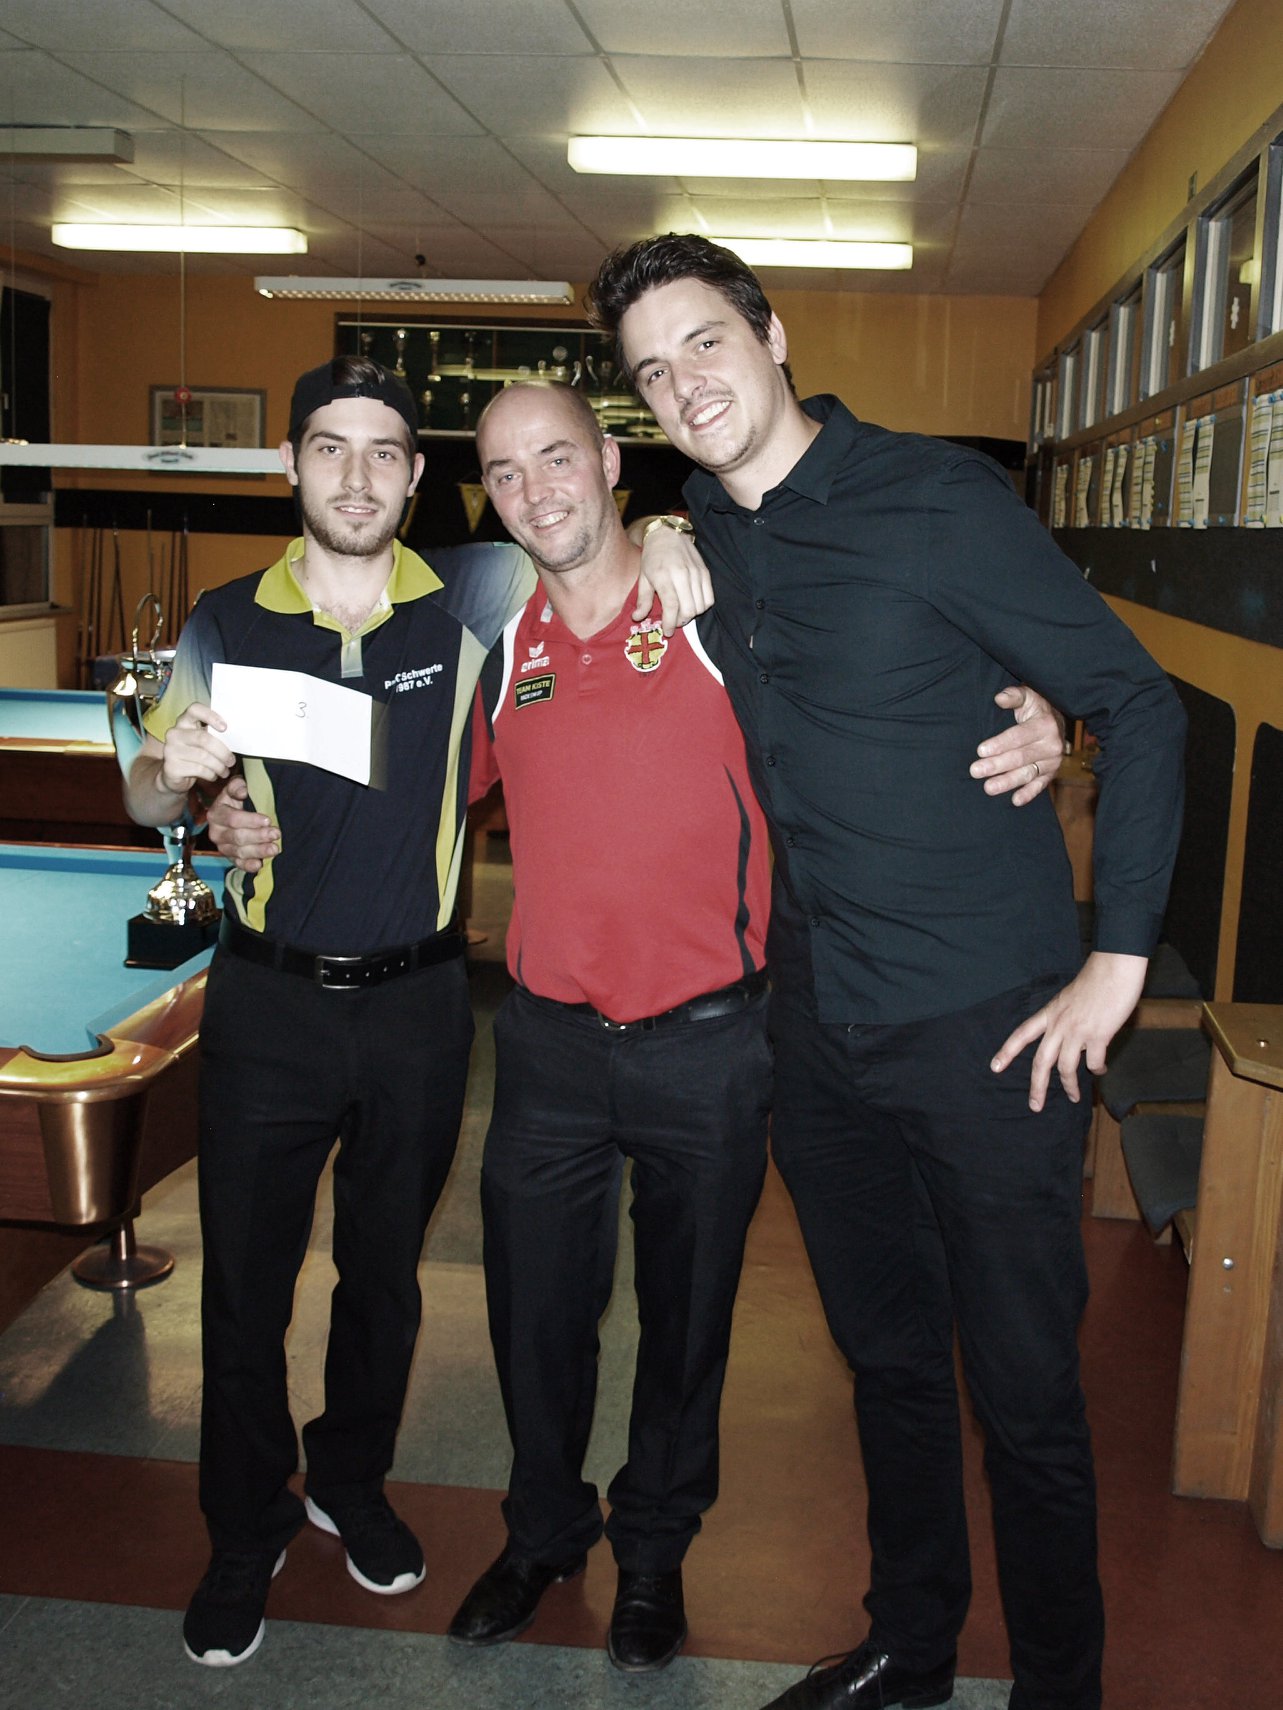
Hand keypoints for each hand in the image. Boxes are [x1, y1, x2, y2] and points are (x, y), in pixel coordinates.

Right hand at [160, 703, 235, 794]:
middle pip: (203, 738)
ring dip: (219, 766)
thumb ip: (213, 735)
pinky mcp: (171, 767)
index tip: (225, 727)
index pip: (194, 709)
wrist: (173, 775)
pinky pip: (199, 770)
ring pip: (203, 756)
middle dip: (222, 752)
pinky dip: (211, 774)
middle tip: (231, 761)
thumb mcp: (203, 742)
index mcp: (184, 722)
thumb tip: (235, 736)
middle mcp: (174, 733)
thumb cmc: (194, 754)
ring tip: (225, 771)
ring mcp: (170, 750)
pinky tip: (213, 776)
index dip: (210, 716)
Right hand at [207, 775, 279, 873]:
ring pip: (239, 852)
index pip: (233, 819)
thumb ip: (237, 785)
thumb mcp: (236, 787)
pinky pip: (238, 864)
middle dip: (259, 836)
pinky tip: (259, 865)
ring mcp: (222, 847)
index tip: (268, 820)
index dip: (251, 820)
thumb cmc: (237, 798)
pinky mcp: (230, 857)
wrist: (233, 811)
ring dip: (258, 851)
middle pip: (237, 837)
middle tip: (276, 833)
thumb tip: (242, 791)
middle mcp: (216, 833)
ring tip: (275, 849)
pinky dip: (248, 866)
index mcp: (216, 814)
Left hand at [634, 525, 713, 633]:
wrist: (668, 534)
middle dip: (680, 621)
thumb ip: (642, 600)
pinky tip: (692, 604)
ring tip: (681, 613)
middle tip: (673, 621)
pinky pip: (710, 598)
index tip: (666, 631)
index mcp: (663, 576)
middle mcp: (682, 574)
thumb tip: (637, 618)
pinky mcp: (705, 572)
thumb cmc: (652, 557)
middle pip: (688, 610)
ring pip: (700, 606)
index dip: (670, 623)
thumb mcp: (643, 577)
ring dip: (691, 615)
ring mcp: (696, 573)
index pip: (671, 606)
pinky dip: (702, 606)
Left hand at [970, 685, 1065, 804]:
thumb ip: (1014, 695)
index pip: (1018, 736)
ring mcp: (1053, 761)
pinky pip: (1040, 785)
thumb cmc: (1036, 708)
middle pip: (1020, 757)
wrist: (1058, 721)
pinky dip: (1029, 794)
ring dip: (1008, 782)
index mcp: (1044, 725)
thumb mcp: (1028, 696)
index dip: (1000, 743)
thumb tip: (999, 698)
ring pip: (1028, 773)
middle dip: (997, 765)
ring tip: (988, 788)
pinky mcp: (1051, 773)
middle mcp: (1052, 744)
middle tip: (976, 771)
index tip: (981, 751)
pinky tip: (1015, 801)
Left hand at [990, 951, 1147, 1111]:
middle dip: (1037, 1087)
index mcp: (1050, 1013)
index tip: (994, 1067)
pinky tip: (1100, 1070)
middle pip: (1041, 1061)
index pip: (1022, 1034)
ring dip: (1070, 1086)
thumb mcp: (1070, 997)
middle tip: (1035, 1106)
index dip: (1007, 1052)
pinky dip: (1097, 1070)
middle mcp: (1059, 1024)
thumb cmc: (1096, 979)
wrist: (1114, 968)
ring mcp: (1078, 1031)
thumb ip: (1065, 1017)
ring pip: (1066, 1068)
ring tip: (1075, 1097)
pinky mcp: (1098, 1035)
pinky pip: (1094, 1062)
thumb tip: (1070, 1036)